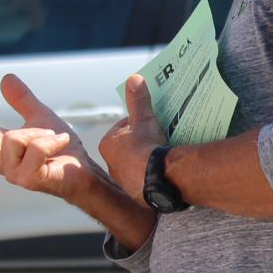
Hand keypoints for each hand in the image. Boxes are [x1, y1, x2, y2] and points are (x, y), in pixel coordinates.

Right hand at [0, 75, 111, 207]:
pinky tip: (61, 142)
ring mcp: (13, 173)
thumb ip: (22, 101)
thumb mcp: (40, 117)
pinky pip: (35, 149)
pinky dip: (51, 140)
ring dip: (38, 132)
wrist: (84, 172)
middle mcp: (2, 162)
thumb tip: (5, 78)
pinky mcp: (29, 179)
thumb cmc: (62, 150)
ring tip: (54, 137)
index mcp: (1, 147)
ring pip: (12, 139)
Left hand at [98, 74, 166, 197]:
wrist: (157, 178)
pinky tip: (164, 171)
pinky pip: (146, 180)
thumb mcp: (143, 118)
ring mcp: (124, 180)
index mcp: (108, 144)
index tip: (149, 124)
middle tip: (158, 140)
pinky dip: (153, 175)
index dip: (137, 125)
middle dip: (142, 144)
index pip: (123, 129)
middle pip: (129, 148)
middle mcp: (111, 164)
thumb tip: (134, 79)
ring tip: (163, 156)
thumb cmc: (145, 147)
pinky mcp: (137, 193)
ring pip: (137, 165)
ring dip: (147, 160)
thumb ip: (138, 100)